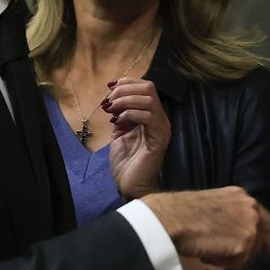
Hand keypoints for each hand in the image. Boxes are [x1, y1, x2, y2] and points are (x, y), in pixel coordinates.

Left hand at [106, 77, 169, 198]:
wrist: (130, 186)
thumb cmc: (127, 164)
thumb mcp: (119, 135)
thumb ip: (120, 118)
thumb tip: (113, 104)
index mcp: (151, 116)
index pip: (145, 87)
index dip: (127, 82)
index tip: (108, 88)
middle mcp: (159, 119)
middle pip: (149, 88)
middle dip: (125, 89)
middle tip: (108, 101)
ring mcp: (161, 128)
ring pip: (149, 99)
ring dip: (125, 100)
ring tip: (111, 110)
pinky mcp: (159, 139)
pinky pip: (149, 117)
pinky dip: (130, 114)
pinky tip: (118, 121)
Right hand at [142, 187, 269, 269]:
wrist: (171, 218)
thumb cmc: (179, 213)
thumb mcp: (211, 206)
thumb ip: (228, 217)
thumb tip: (232, 236)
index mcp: (241, 196)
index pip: (264, 219)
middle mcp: (251, 207)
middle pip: (259, 240)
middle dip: (245, 253)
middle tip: (226, 256)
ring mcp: (251, 225)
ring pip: (248, 255)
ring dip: (229, 257)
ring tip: (207, 248)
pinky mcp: (246, 242)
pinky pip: (238, 264)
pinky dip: (223, 263)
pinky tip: (208, 253)